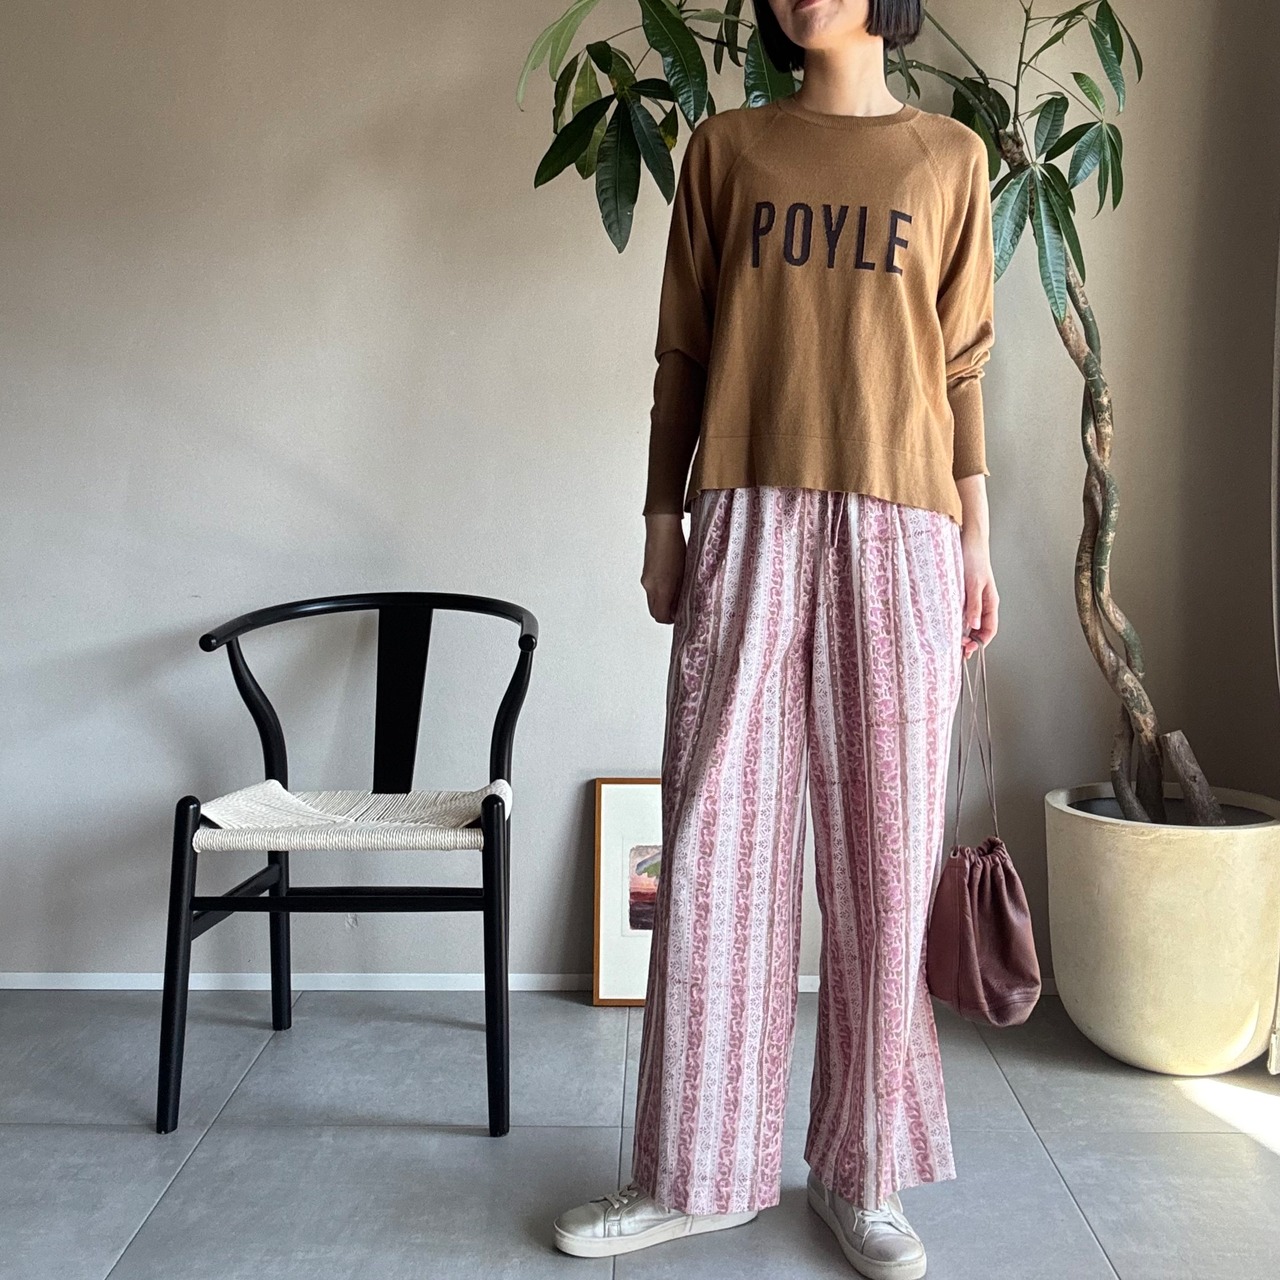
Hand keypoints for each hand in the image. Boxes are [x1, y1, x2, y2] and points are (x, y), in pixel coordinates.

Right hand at [642, 514, 686, 623]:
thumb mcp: (685, 573)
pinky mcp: (646, 573)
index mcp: (661, 589)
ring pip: (653, 600)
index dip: (671, 620)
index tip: (681, 616)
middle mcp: (650, 587)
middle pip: (654, 611)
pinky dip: (660, 592)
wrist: (661, 529)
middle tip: (680, 608)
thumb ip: (682, 592)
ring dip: (663, 602)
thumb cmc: (676, 547)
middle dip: (666, 613)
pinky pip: (651, 590)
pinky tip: (672, 581)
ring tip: (678, 592)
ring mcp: (646, 580)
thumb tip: (683, 605)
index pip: (661, 617)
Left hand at [960, 529, 997, 658]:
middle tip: (958, 650)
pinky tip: (948, 625)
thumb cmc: (974, 558)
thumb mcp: (973, 584)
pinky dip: (957, 621)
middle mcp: (984, 602)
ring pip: (971, 622)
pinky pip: (963, 612)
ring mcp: (974, 598)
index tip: (967, 649)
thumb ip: (974, 605)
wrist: (969, 539)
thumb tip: (974, 626)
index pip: (989, 629)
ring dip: (964, 632)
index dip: (980, 642)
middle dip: (971, 641)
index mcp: (990, 602)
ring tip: (952, 642)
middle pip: (980, 629)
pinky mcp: (965, 593)